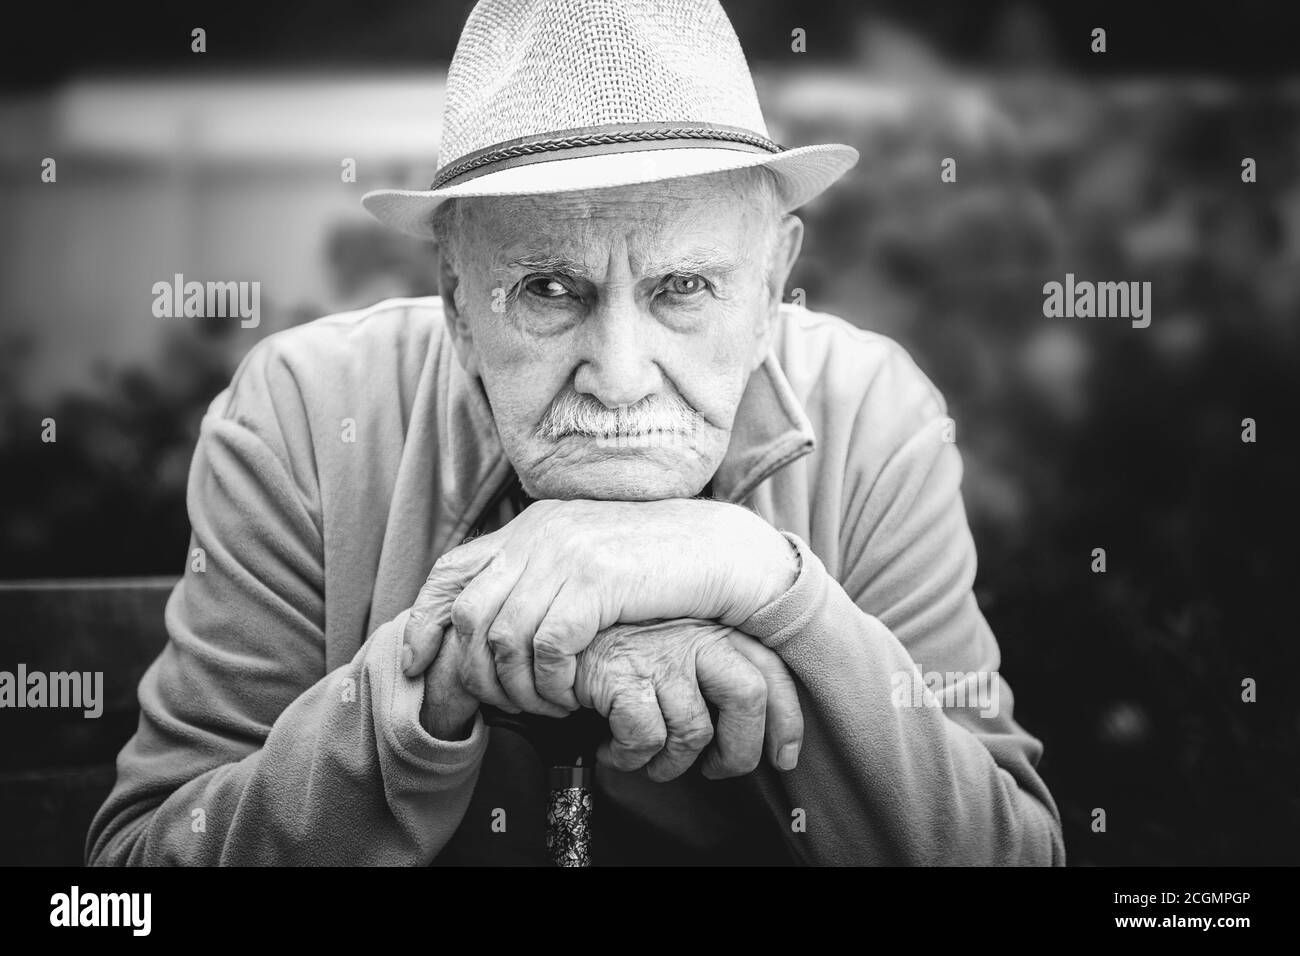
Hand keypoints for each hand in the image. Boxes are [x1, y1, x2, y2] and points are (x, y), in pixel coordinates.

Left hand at [401, 498, 799, 711]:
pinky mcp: (595, 582)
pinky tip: (572, 700)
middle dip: (473, 673)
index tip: (418, 664)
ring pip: (502, 638)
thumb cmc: (662, 567)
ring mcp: (566, 555)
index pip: (452, 570)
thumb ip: (545, 577)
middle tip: (503, 707)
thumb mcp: (591, 563)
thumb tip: (499, 623)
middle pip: (469, 614)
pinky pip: (546, 649)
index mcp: (533, 525)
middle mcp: (540, 534)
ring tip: (547, 708)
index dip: (425, 622)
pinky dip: (552, 685)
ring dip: (518, 688)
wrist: (725, 554)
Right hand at [574, 619, 804, 780]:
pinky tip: (615, 750)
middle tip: (714, 769)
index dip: (785, 722)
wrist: (559, 629)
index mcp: (716, 628)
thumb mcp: (677, 646)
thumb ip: (714, 672)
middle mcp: (694, 635)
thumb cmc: (623, 648)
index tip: (781, 757)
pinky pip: (645, 739)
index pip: (772, 672)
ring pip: (694, 731)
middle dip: (737, 751)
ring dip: (673, 764)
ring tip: (652, 761)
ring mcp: (660, 654)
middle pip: (748, 697)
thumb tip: (755, 735)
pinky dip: (631, 758)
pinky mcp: (624, 676)